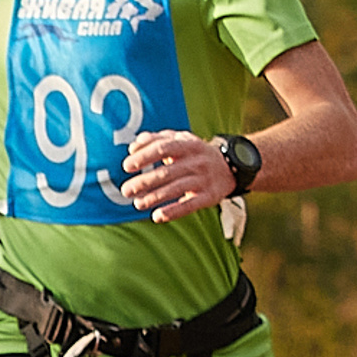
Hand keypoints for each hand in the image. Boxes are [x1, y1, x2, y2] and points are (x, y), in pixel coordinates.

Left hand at [121, 129, 235, 221]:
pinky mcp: (209, 196)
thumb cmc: (195, 153)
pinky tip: (157, 216)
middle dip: (144, 181)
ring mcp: (204, 179)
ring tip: (137, 203)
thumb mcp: (180, 140)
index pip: (164, 148)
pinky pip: (190, 205)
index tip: (127, 166)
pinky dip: (173, 212)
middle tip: (125, 190)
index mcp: (188, 145)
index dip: (144, 156)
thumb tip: (133, 146)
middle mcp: (197, 161)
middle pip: (167, 172)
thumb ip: (156, 139)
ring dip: (155, 197)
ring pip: (176, 189)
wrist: (230, 167)